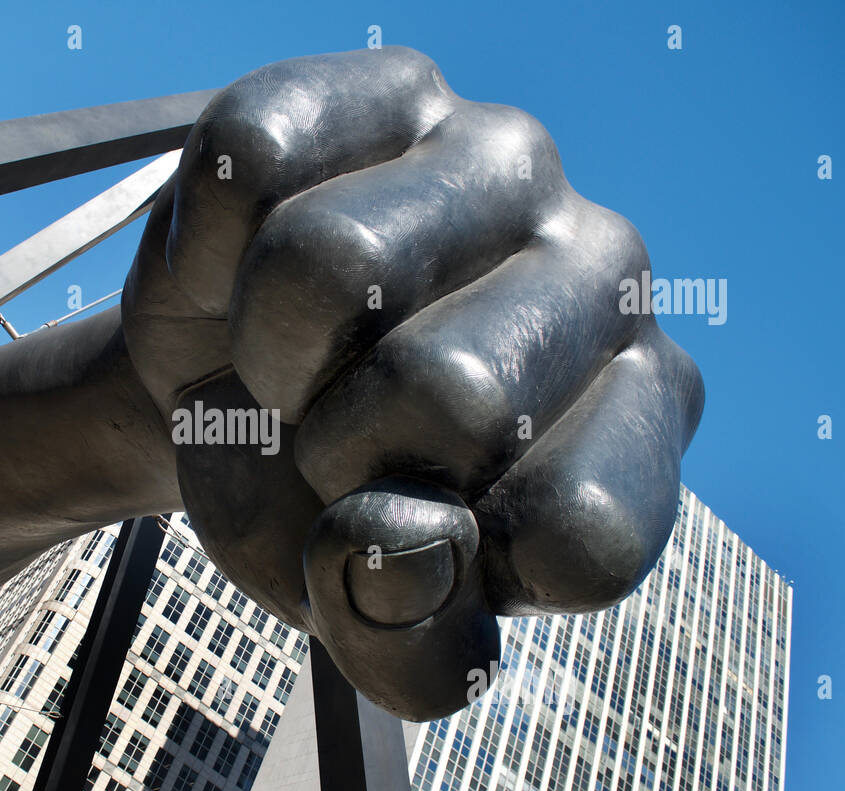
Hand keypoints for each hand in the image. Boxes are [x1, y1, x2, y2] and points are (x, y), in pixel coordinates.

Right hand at [122, 47, 703, 719]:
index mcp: (636, 425)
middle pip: (450, 393)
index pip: (586, 533)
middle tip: (324, 431)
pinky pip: (254, 163)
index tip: (385, 526)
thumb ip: (409, 649)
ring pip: (331, 266)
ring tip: (287, 354)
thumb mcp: (361, 614)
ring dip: (264, 353)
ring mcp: (504, 161)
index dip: (441, 567)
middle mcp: (605, 274)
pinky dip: (208, 253)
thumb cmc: (306, 493)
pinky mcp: (391, 87)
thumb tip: (404, 546)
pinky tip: (246, 264)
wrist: (217, 386)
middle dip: (332, 446)